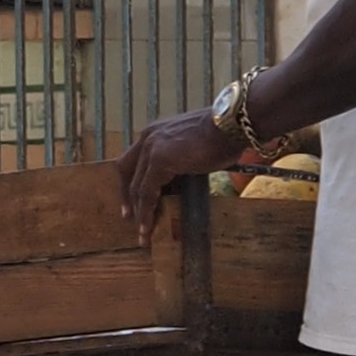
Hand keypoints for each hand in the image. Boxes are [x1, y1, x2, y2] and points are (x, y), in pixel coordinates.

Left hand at [120, 108, 237, 236]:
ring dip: (138, 210)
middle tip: (129, 216)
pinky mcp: (159, 161)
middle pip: (125, 170)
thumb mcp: (193, 147)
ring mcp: (152, 148)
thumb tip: (182, 178)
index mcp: (155, 132)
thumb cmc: (222, 135)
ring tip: (142, 230)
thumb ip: (180, 160)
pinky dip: (146, 211)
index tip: (133, 200)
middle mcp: (148, 138)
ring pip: (136, 185)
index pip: (134, 159)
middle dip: (126, 195)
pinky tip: (149, 225)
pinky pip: (147, 192)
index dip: (131, 181)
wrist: (230, 125)